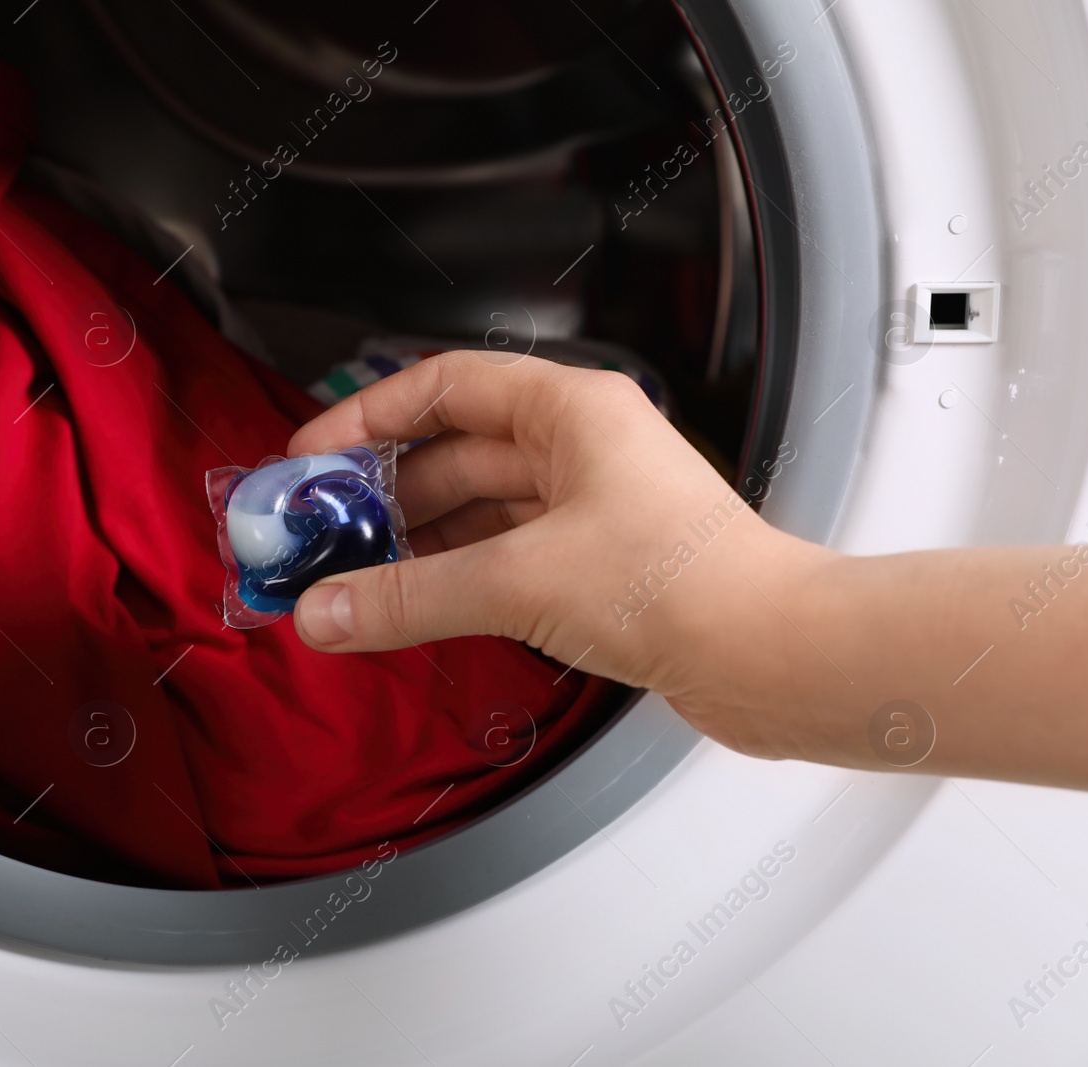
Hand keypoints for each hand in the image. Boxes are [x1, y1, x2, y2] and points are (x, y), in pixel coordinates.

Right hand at [288, 351, 831, 757]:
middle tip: (320, 532)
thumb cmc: (684, 586)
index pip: (443, 387)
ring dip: (418, 540)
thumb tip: (324, 612)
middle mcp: (583, 447)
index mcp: (571, 410)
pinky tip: (415, 603)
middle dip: (384, 492)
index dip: (368, 415)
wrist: (776, 659)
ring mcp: (595, 506)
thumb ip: (407, 596)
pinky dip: (458, 575)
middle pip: (455, 450)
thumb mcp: (518, 582)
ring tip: (355, 575)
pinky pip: (507, 555)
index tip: (312, 457)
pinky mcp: (603, 565)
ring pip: (480, 507)